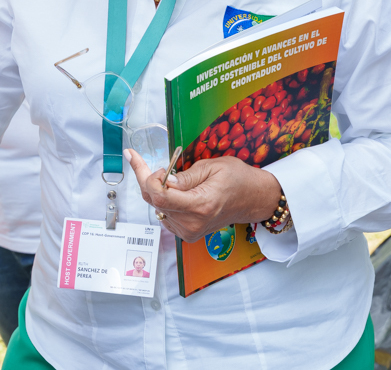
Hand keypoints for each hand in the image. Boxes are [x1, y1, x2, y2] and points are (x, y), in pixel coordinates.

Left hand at [125, 148, 281, 242]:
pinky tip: (171, 188)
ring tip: (165, 174)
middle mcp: (192, 223)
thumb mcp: (213, 167)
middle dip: (146, 179)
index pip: (160, 196)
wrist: (254, 200)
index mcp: (200, 205)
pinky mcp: (187, 233)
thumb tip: (164, 179)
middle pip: (154, 201)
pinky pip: (164, 214)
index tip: (136, 157)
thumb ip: (185, 175)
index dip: (145, 176)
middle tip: (142, 160)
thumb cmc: (239, 179)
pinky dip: (162, 199)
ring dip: (155, 189)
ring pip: (157, 207)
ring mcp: (189, 231)